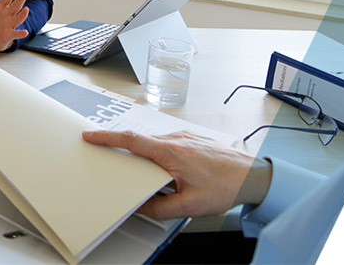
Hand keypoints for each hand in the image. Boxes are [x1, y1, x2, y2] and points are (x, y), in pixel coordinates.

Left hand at [0, 0, 29, 51]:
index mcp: (1, 7)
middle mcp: (7, 14)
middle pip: (16, 5)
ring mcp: (10, 24)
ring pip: (18, 18)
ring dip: (23, 14)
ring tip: (26, 9)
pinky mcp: (9, 34)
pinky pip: (16, 33)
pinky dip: (20, 33)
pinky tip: (24, 32)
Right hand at [82, 130, 271, 218]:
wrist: (254, 176)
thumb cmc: (226, 186)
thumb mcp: (189, 205)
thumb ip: (159, 208)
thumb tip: (140, 207)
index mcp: (170, 151)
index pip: (131, 140)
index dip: (107, 137)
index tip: (90, 135)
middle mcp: (175, 139)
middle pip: (139, 141)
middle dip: (122, 148)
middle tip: (109, 157)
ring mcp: (184, 137)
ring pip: (154, 143)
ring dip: (144, 154)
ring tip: (147, 174)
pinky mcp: (192, 140)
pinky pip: (167, 143)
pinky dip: (158, 153)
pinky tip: (167, 170)